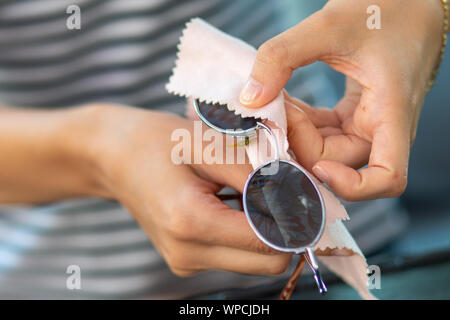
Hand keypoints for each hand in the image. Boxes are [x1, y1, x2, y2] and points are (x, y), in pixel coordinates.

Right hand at [86, 104, 292, 275]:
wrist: (114, 157)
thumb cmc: (157, 141)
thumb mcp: (210, 145)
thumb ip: (256, 173)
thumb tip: (300, 194)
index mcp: (191, 222)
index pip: (269, 242)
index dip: (296, 220)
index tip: (306, 193)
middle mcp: (188, 254)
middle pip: (268, 262)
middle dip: (286, 229)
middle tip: (284, 191)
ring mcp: (186, 262)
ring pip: (255, 262)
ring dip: (267, 232)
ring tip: (254, 193)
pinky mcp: (186, 261)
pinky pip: (236, 256)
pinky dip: (248, 233)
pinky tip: (236, 203)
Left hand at [239, 0, 444, 200]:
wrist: (404, 1)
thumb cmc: (381, 9)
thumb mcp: (328, 27)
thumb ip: (282, 57)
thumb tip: (250, 99)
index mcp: (392, 113)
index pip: (388, 178)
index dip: (351, 186)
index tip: (316, 164)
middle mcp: (382, 128)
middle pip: (338, 164)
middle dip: (300, 145)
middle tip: (274, 113)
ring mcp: (367, 125)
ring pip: (326, 152)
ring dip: (295, 135)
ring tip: (275, 103)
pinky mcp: (354, 117)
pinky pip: (323, 134)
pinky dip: (301, 125)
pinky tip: (284, 102)